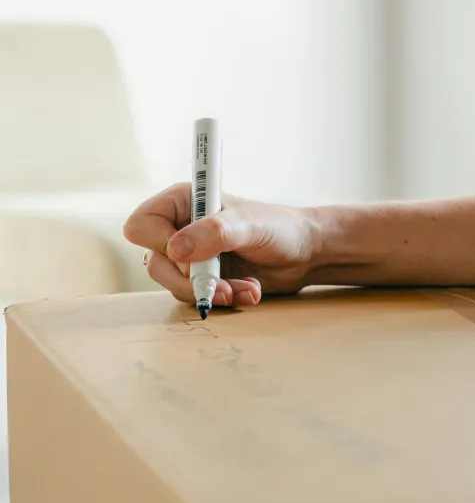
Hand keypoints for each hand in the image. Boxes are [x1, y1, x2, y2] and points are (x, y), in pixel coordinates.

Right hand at [124, 182, 323, 307]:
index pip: (141, 226)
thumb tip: (175, 250)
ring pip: (175, 286)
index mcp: (182, 203)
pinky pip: (197, 297)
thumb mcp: (250, 226)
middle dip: (190, 281)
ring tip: (247, 288)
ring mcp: (191, 256)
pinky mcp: (204, 278)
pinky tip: (250, 292)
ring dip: (212, 292)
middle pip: (155, 263)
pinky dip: (223, 299)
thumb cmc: (280, 228)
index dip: (160, 244)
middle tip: (223, 286)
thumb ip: (215, 232)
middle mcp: (180, 228)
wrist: (305, 253)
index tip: (192, 254)